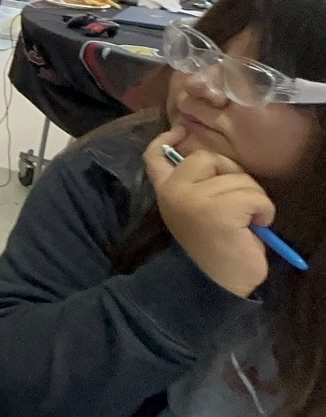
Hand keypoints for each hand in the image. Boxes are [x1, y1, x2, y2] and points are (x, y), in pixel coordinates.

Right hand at [145, 129, 274, 297]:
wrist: (218, 285)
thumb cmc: (214, 248)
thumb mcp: (196, 210)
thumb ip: (195, 186)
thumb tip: (213, 163)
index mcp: (165, 193)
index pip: (153, 157)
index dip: (164, 140)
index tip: (179, 131)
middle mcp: (174, 192)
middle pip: (209, 158)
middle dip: (232, 175)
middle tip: (237, 204)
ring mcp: (194, 200)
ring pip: (240, 179)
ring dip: (254, 200)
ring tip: (247, 223)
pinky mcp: (220, 211)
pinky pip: (255, 196)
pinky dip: (264, 211)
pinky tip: (256, 228)